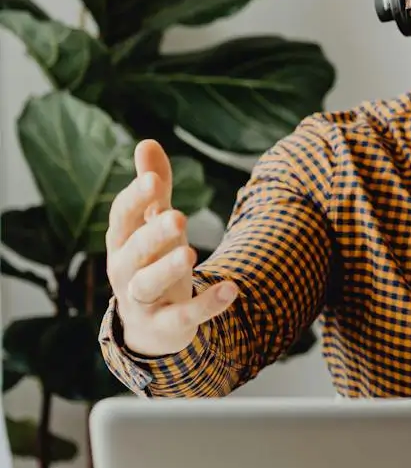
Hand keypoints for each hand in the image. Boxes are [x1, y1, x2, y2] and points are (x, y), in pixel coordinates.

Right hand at [105, 141, 236, 357]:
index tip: (154, 180)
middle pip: (133, 251)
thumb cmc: (152, 259)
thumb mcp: (154, 223)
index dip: (135, 198)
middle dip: (153, 234)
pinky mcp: (165, 325)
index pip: (121, 217)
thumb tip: (146, 142)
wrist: (150, 324)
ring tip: (190, 252)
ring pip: (148, 285)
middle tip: (177, 216)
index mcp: (121, 241)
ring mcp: (142, 301)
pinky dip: (207, 305)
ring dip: (167, 269)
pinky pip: (184, 316)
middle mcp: (125, 271)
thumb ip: (154, 188)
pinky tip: (232, 289)